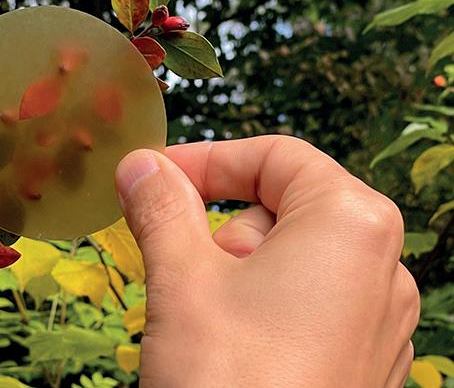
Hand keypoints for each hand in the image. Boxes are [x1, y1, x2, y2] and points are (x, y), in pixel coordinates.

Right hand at [115, 136, 418, 386]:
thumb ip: (161, 206)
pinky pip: (305, 309)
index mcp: (351, 225)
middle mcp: (381, 268)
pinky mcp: (363, 363)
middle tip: (179, 268)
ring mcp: (378, 321)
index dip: (208, 160)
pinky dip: (260, 310)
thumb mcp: (181, 277)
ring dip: (234, 273)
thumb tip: (140, 165)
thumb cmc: (229, 378)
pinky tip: (230, 349)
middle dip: (219, 230)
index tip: (154, 178)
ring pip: (290, 262)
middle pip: (283, 210)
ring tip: (204, 320)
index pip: (276, 156)